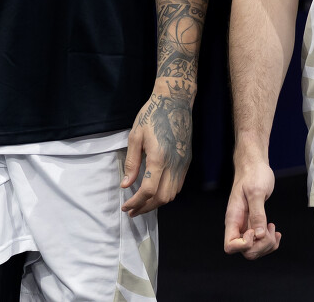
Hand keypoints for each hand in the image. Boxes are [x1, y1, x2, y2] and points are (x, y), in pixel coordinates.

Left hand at [120, 83, 190, 216]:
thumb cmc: (152, 115)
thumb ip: (132, 162)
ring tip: (141, 205)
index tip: (125, 207)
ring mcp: (183, 164)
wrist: (175, 102)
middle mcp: (174, 165)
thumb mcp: (135, 136)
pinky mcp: (187, 162)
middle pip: (162, 198)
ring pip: (172, 195)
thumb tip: (126, 185)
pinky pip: (178, 186)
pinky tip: (155, 193)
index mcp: (159, 158)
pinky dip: (166, 194)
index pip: (148, 191)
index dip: (136, 202)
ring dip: (156, 203)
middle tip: (131, 211)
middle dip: (146, 208)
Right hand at [223, 154, 280, 258]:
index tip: (254, 231)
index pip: (230, 246)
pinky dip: (270, 241)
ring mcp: (246, 226)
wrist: (254, 166)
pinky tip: (274, 231)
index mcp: (233, 218)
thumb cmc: (253, 175)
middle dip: (261, 246)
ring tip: (273, 228)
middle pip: (246, 252)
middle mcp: (238, 225)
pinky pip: (260, 242)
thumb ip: (257, 214)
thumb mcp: (256, 192)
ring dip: (267, 244)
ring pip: (255, 249)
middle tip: (269, 229)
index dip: (245, 245)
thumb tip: (258, 234)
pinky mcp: (254, 224)